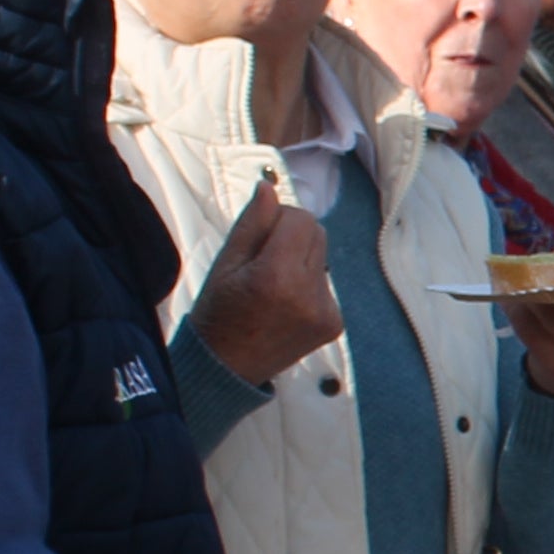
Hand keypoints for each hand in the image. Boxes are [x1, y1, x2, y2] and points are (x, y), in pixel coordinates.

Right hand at [191, 178, 339, 384]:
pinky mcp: (334, 324)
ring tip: (272, 288)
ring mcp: (325, 312)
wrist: (227, 367)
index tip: (260, 237)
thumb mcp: (225, 263)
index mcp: (277, 275)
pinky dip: (308, 287)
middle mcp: (308, 294)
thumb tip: (270, 186)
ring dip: (301, 262)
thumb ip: (252, 223)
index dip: (280, 220)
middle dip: (293, 236)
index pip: (301, 218)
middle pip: (317, 233)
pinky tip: (284, 306)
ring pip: (322, 258)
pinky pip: (326, 285)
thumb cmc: (219, 311)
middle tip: (264, 261)